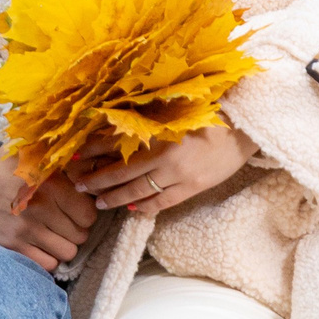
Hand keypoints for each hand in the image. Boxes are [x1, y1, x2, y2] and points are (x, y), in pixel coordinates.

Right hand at [0, 152, 98, 270]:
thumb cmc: (0, 167)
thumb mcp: (31, 151)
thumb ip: (60, 157)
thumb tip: (86, 163)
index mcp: (51, 184)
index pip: (88, 214)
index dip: (84, 214)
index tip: (75, 210)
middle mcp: (42, 209)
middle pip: (80, 236)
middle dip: (75, 230)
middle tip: (64, 223)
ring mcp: (27, 230)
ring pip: (67, 253)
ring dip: (62, 245)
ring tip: (53, 236)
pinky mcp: (13, 246)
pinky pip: (47, 264)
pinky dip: (48, 257)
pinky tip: (40, 246)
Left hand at [69, 124, 256, 216]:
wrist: (244, 126)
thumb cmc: (209, 110)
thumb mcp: (174, 109)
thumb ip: (147, 118)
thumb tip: (114, 127)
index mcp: (158, 130)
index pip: (115, 143)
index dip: (92, 150)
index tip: (74, 156)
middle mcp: (164, 154)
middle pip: (122, 172)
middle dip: (97, 180)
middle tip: (79, 185)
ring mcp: (179, 174)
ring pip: (139, 191)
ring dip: (116, 198)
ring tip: (100, 203)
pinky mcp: (193, 187)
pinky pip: (163, 202)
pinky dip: (146, 207)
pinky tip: (133, 210)